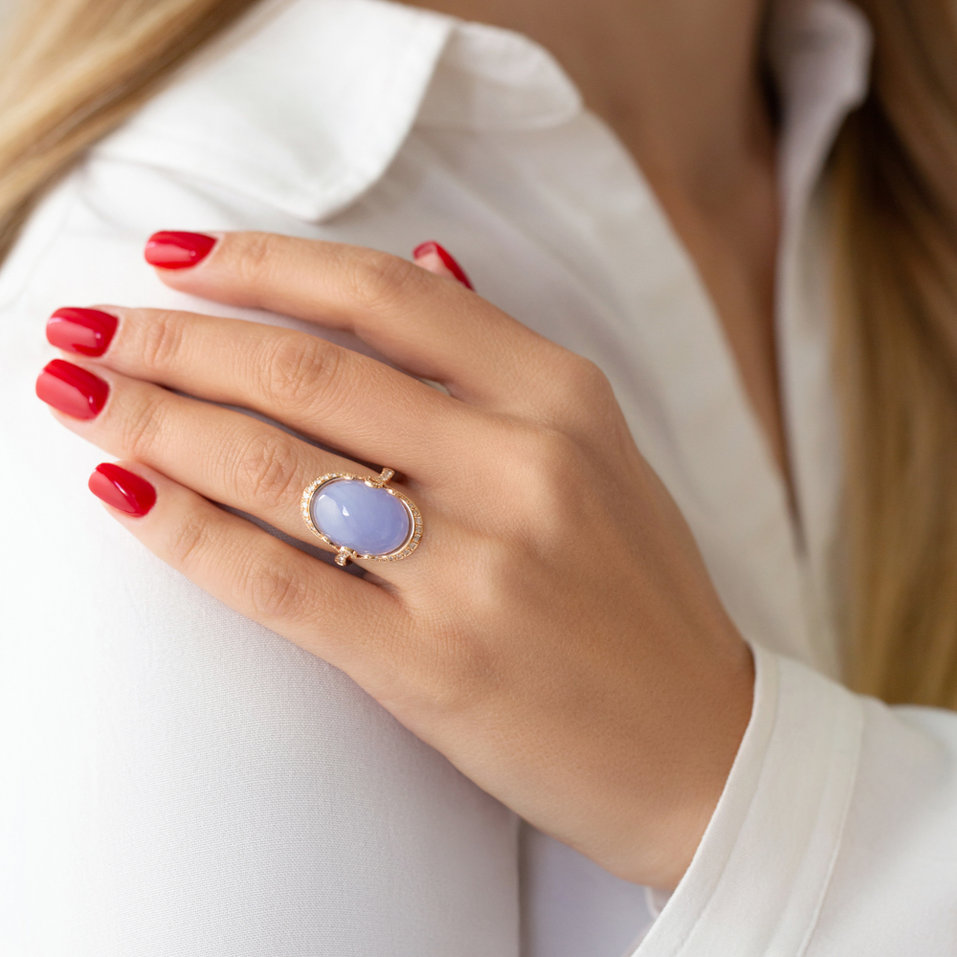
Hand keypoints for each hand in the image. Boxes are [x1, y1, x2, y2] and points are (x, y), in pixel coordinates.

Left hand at [36, 230, 754, 890]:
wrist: (699, 743)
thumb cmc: (639, 595)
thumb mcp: (600, 450)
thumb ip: (504, 358)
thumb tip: (430, 258)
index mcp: (561, 398)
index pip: (384, 294)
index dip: (263, 263)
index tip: (176, 254)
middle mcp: (520, 466)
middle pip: (307, 371)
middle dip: (175, 339)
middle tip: (89, 326)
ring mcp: (476, 568)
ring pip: (275, 467)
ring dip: (156, 422)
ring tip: (79, 395)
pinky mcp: (433, 666)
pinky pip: (277, 582)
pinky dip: (185, 533)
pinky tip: (123, 494)